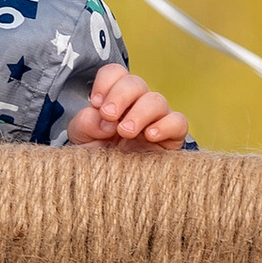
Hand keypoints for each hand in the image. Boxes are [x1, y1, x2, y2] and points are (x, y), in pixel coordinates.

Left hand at [65, 64, 189, 150]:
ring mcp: (156, 120)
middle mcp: (137, 105)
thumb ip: (85, 123)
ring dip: (139, 112)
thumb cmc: (98, 159)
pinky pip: (178, 122)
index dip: (106, 83)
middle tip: (109, 116)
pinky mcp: (172, 138)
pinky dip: (165, 125)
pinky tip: (150, 136)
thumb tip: (102, 118)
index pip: (115, 73)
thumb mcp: (82, 141)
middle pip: (135, 83)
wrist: (113, 189)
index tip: (96, 103)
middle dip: (120, 96)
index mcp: (114, 99)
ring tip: (125, 132)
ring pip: (157, 100)